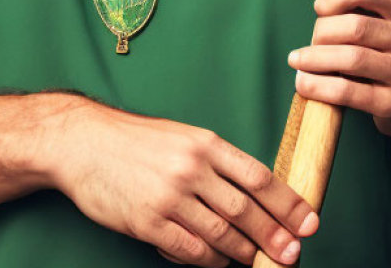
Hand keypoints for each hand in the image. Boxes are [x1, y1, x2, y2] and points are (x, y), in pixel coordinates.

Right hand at [51, 101, 318, 266]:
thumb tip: (252, 192)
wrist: (81, 142)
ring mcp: (169, 196)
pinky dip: (211, 259)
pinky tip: (221, 261)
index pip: (258, 176)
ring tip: (260, 260)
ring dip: (246, 251)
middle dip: (275, 235)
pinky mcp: (147, 222)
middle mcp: (191, 168)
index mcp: (204, 143)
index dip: (288, 203)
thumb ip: (214, 161)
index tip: (309, 221)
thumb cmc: (132, 140)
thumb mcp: (180, 136)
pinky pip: (190, 249)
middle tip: (293, 253)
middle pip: (245, 209)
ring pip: (222, 233)